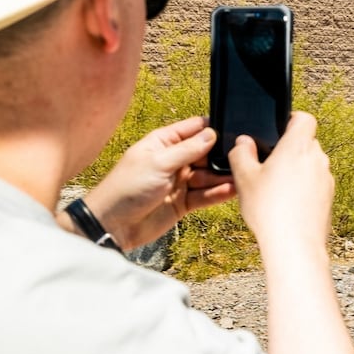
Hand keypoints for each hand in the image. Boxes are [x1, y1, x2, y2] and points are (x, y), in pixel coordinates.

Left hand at [72, 117, 234, 249]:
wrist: (113, 225)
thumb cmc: (126, 188)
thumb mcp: (158, 163)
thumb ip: (187, 149)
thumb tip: (212, 134)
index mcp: (162, 143)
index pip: (193, 129)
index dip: (211, 128)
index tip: (232, 129)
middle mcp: (173, 161)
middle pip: (205, 153)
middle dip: (221, 154)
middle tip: (240, 156)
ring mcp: (179, 182)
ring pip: (207, 176)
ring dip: (222, 175)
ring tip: (240, 175)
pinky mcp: (183, 203)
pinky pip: (205, 195)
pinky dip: (218, 193)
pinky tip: (231, 189)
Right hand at [229, 112, 333, 252]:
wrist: (295, 245)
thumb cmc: (269, 209)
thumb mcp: (244, 178)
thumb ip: (241, 153)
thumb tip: (243, 143)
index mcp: (297, 146)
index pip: (305, 118)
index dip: (292, 119)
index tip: (279, 129)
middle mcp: (317, 158)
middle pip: (307, 142)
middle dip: (290, 149)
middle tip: (269, 165)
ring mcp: (326, 178)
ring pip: (311, 164)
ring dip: (297, 170)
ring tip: (276, 188)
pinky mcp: (329, 197)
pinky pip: (316, 183)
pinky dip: (304, 188)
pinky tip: (287, 204)